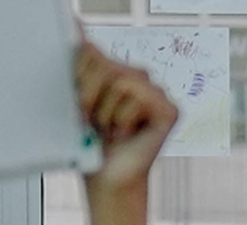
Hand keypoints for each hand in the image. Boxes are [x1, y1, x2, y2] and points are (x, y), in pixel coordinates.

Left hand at [78, 42, 177, 193]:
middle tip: (92, 121)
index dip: (78, 77)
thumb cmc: (91, 144)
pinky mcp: (169, 109)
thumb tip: (77, 24)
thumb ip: (83, 62)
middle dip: (89, 96)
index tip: (78, 104)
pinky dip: (122, 119)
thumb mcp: (79, 98)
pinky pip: (135, 96)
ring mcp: (157, 93)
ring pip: (119, 80)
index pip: (91, 51)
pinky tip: (126, 133)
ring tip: (110, 129)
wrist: (106, 178)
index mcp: (117, 71)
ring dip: (105, 111)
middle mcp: (139, 78)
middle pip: (105, 63)